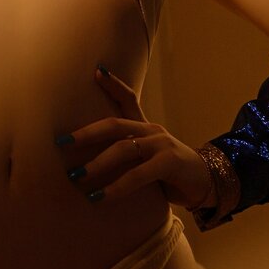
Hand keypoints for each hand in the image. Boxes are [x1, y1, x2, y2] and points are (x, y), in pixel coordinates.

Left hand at [56, 66, 212, 208]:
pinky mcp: (170, 163)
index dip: (113, 84)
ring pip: (123, 148)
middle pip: (115, 125)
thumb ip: (127, 155)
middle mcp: (153, 131)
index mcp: (147, 127)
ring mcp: (162, 145)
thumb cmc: (170, 174)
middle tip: (61, 143)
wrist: (207, 184)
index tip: (96, 71)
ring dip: (96, 164)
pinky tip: (100, 197)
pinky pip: (138, 174)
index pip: (129, 99)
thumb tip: (88, 164)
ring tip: (76, 176)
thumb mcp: (147, 159)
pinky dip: (117, 187)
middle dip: (86, 133)